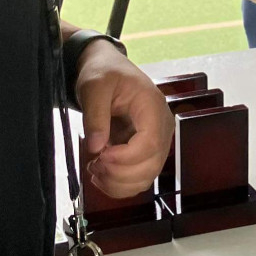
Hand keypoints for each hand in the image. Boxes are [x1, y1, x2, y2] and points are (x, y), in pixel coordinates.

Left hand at [74, 41, 173, 197]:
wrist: (107, 69)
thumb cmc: (104, 72)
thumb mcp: (94, 86)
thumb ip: (95, 116)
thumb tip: (95, 147)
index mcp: (153, 107)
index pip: (150, 143)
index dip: (125, 157)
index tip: (100, 156)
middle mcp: (161, 127)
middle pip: (151, 165)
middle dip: (119, 173)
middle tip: (93, 165)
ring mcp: (156, 141)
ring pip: (146, 177)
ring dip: (118, 183)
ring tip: (95, 170)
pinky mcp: (145, 152)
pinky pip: (139, 178)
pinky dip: (120, 185)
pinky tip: (101, 177)